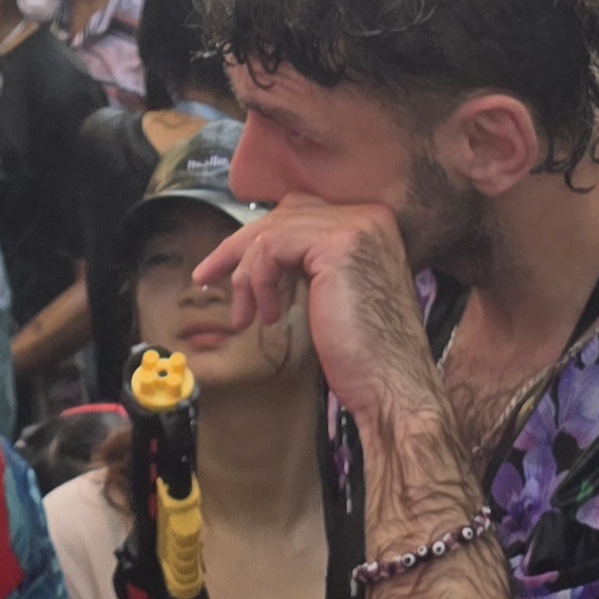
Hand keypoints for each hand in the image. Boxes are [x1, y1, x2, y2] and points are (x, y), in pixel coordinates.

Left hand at [195, 195, 437, 420]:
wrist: (391, 386)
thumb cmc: (363, 354)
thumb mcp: (334, 294)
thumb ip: (310, 264)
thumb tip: (263, 252)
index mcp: (371, 225)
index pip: (300, 213)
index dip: (258, 239)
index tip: (223, 268)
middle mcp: (368, 216)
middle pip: (283, 214)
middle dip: (239, 248)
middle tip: (206, 277)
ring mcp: (356, 226)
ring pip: (272, 231)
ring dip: (247, 275)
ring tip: (247, 316)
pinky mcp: (339, 245)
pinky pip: (273, 247)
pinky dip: (258, 280)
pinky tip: (266, 315)